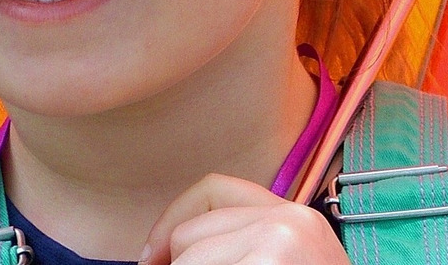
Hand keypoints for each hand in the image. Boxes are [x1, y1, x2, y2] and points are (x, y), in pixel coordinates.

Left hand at [138, 174, 349, 264]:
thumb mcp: (289, 260)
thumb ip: (245, 245)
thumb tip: (169, 255)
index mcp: (294, 216)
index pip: (214, 189)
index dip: (171, 222)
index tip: (153, 258)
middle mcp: (287, 219)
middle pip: (191, 234)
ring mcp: (279, 243)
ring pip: (188, 263)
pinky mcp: (269, 264)